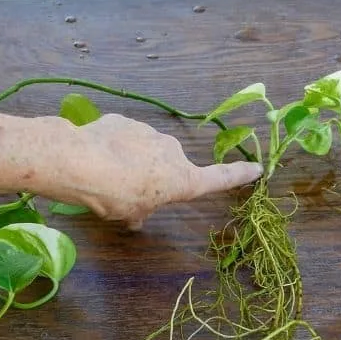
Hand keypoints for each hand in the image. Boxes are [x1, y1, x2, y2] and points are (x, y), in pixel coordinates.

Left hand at [58, 114, 262, 228]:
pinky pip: (124, 136)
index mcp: (182, 179)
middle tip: (127, 190)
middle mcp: (172, 152)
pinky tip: (97, 156)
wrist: (84, 162)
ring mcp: (150, 132)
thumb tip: (136, 218)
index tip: (257, 167)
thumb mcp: (130, 214)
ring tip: (106, 174)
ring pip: (144, 149)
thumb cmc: (115, 196)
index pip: (219, 177)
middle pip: (168, 164)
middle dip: (153, 174)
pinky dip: (114, 146)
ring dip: (132, 159)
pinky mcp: (126, 121)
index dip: (239, 174)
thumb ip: (139, 212)